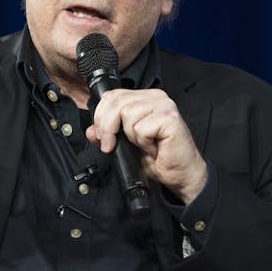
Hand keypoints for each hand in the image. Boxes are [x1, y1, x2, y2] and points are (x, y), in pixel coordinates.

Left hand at [85, 89, 207, 203]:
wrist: (180, 174)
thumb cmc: (158, 159)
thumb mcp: (125, 146)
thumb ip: (108, 135)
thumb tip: (91, 131)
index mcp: (144, 98)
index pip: (112, 95)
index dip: (100, 116)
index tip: (102, 137)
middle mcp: (155, 97)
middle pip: (115, 102)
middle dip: (107, 127)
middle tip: (112, 145)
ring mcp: (164, 106)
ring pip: (127, 113)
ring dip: (130, 136)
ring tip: (143, 145)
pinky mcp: (170, 118)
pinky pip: (141, 127)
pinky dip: (142, 142)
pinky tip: (153, 147)